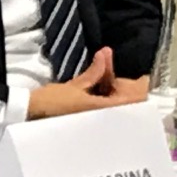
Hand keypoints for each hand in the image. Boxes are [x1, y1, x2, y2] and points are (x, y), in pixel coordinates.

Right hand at [27, 49, 142, 119]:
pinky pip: (108, 111)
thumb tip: (105, 53)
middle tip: (131, 79)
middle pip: (128, 106)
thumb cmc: (52, 100)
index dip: (141, 90)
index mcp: (102, 110)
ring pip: (118, 109)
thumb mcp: (75, 85)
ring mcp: (97, 123)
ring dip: (120, 96)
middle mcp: (103, 119)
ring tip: (117, 83)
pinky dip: (110, 102)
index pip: (131, 101)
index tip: (143, 78)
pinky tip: (106, 92)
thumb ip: (94, 72)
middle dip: (131, 92)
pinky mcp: (90, 123)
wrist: (33, 114)